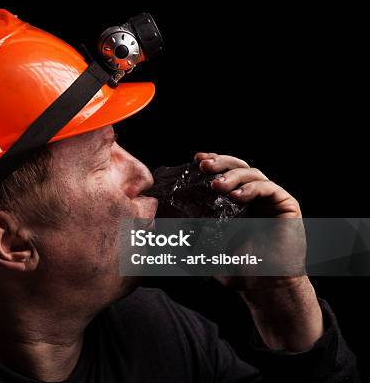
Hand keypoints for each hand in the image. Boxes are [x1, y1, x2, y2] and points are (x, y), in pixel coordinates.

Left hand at [194, 152, 304, 289]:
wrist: (265, 287)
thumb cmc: (237, 269)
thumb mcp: (205, 250)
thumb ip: (187, 238)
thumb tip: (161, 231)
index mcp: (235, 201)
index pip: (223, 173)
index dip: (212, 162)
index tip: (195, 160)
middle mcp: (253, 196)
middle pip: (238, 166)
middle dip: (220, 163)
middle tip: (203, 166)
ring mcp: (270, 199)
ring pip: (252, 173)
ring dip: (232, 175)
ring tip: (217, 185)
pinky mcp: (286, 205)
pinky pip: (269, 187)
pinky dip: (251, 188)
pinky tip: (236, 195)